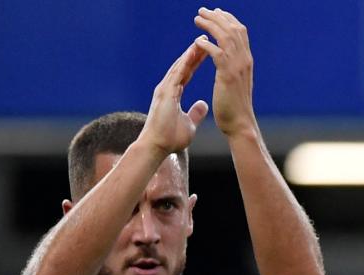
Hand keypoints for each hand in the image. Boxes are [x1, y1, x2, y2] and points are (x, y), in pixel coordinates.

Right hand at [141, 40, 210, 155]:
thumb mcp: (189, 124)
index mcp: (173, 94)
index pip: (187, 73)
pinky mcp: (165, 92)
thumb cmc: (170, 139)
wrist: (156, 147)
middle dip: (195, 52)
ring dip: (191, 52)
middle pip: (183, 65)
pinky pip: (177, 73)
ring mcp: (165, 89)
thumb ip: (195, 113)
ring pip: (180, 66)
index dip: (197, 61)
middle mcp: (167, 88)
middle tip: (206, 38)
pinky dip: (185, 62)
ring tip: (202, 39)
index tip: (208, 50)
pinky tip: (193, 51)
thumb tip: (204, 104)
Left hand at [194, 7, 256, 137]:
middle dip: (217, 17)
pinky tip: (197, 42)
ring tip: (197, 20)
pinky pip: (217, 54)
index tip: (216, 12)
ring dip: (210, 26)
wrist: (240, 124)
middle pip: (233, 30)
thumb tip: (228, 62)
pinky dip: (207, 45)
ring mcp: (237, 67)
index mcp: (246, 61)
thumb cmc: (235, 107)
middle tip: (202, 11)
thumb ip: (233, 69)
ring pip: (225, 38)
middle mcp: (244, 60)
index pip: (240, 32)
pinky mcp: (227, 76)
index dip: (228, 19)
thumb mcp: (237, 83)